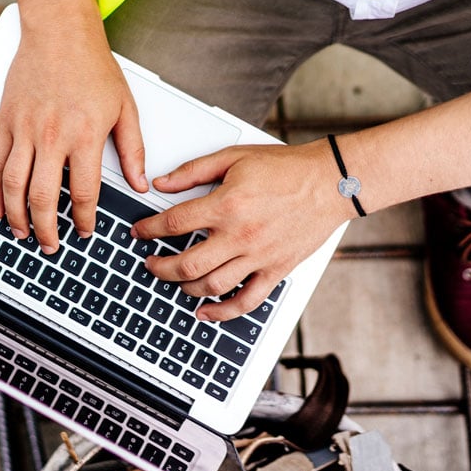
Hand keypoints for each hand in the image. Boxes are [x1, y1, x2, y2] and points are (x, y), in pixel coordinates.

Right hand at [0, 21, 147, 253]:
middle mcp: (52, 135)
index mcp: (84, 135)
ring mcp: (24, 129)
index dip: (82, 218)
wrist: (59, 31)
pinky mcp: (6, 121)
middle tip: (51, 244)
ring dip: (17, 215)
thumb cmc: (92, 65)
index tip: (84, 230)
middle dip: (46, 228)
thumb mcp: (125, 107)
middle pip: (43, 196)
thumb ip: (133, 149)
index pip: (82, 191)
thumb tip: (139, 182)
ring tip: (22, 232)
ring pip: (14, 185)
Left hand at [131, 140, 354, 320]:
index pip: (174, 224)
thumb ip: (193, 171)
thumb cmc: (286, 168)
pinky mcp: (276, 270)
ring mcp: (258, 256)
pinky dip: (222, 312)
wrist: (331, 182)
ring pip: (211, 285)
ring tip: (174, 280)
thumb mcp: (234, 157)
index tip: (139, 232)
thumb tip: (162, 183)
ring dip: (184, 287)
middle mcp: (240, 235)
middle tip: (150, 263)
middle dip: (160, 267)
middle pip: (186, 263)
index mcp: (226, 205)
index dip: (149, 230)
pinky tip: (205, 313)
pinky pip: (246, 300)